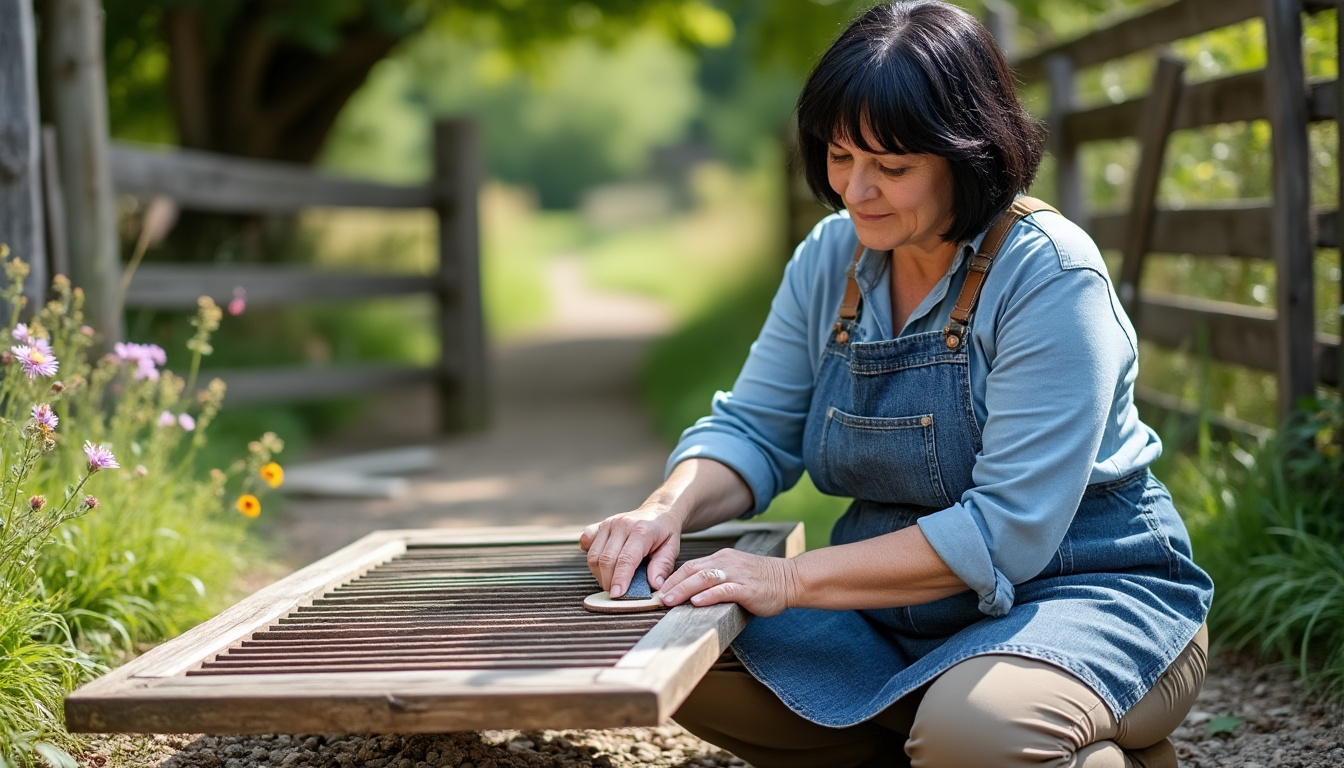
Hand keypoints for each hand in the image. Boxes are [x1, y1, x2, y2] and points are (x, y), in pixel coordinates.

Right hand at [580, 506, 682, 597]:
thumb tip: (654, 585)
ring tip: (610, 581)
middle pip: (606, 560)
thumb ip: (662, 567)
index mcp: (642, 531)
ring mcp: (609, 523)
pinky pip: (586, 542)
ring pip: (594, 555)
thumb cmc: (664, 533)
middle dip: (608, 581)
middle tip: (616, 592)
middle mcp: (622, 525)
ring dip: (599, 573)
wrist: (658, 511)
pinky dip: (589, 556)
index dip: (620, 579)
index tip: (617, 595)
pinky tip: (601, 563)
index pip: (626, 559)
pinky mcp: (600, 525)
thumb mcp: (672, 549)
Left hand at [658, 549, 799, 616]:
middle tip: (658, 598)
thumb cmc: (761, 581)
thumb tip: (691, 594)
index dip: (672, 578)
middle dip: (673, 585)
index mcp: (722, 559)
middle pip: (692, 570)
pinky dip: (709, 596)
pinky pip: (725, 590)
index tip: (659, 592)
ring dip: (684, 590)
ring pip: (704, 579)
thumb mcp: (735, 573)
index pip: (691, 566)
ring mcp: (737, 575)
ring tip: (670, 601)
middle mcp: (727, 563)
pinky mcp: (747, 588)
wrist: (790, 579)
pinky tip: (697, 602)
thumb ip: (716, 580)